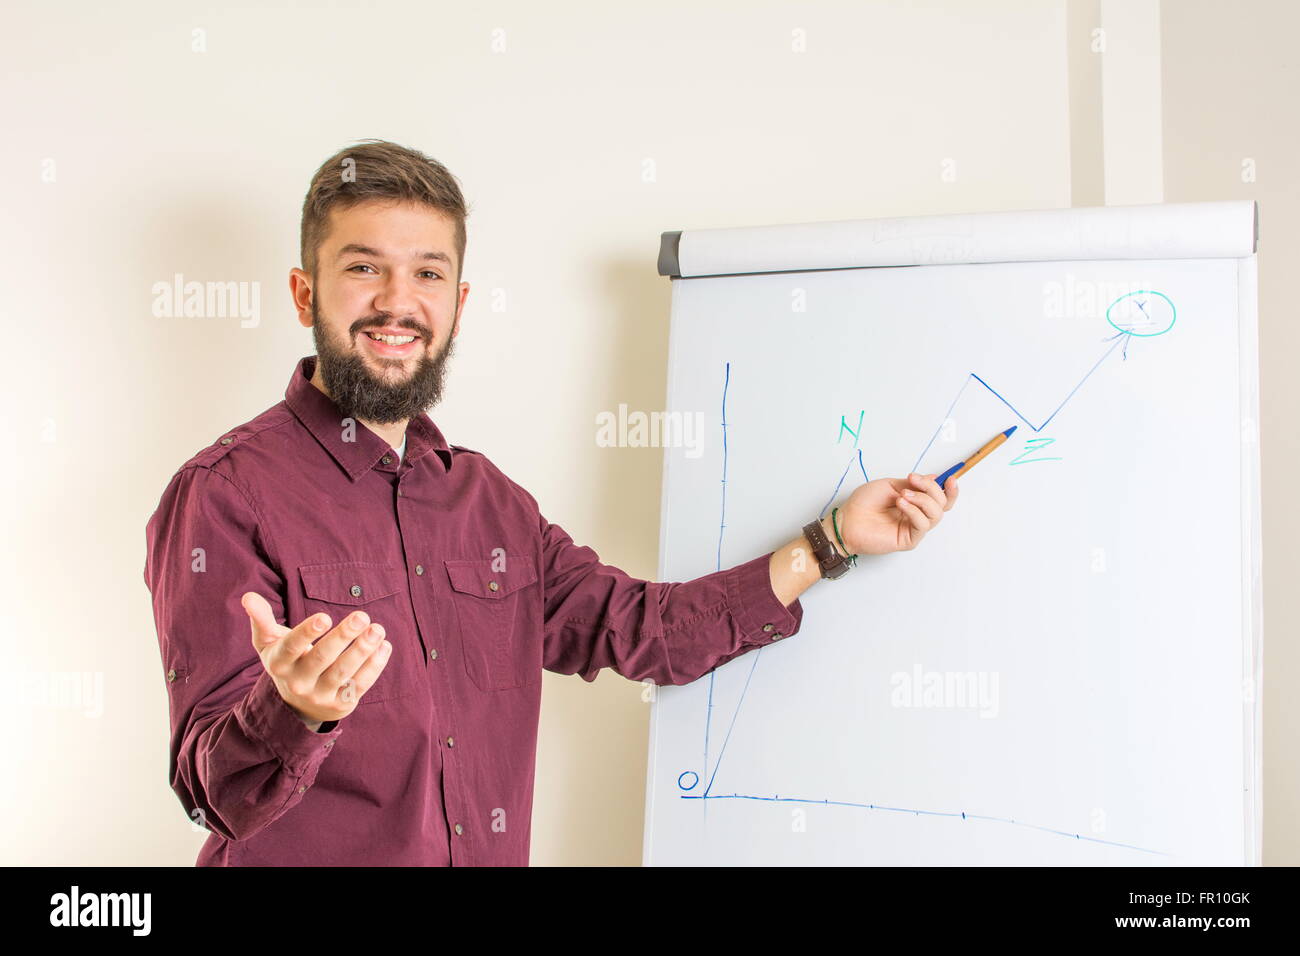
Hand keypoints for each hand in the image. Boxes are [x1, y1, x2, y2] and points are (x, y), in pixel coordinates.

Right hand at [242, 592, 392, 727]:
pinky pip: (360, 684)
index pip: (292, 647)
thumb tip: (248, 596)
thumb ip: (261, 619)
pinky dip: (374, 665)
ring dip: (363, 649)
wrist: (297, 705)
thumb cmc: (287, 661)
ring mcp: (320, 695)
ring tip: (378, 629)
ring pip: (344, 672)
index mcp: (280, 663)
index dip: (307, 632)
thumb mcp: (269, 643)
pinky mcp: (341, 704)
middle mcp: (299, 682)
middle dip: (342, 636)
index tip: (325, 616)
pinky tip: (384, 646)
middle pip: (322, 658)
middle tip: (362, 615)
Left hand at [833, 472, 958, 555]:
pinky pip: (922, 525)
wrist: (847, 520)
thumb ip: (913, 483)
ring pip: (936, 515)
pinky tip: (901, 504)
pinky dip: (914, 511)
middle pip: (942, 505)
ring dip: (922, 500)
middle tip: (913, 481)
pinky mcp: (909, 540)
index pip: (940, 498)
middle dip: (932, 489)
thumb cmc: (863, 503)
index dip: (949, 489)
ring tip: (903, 495)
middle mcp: (917, 515)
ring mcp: (913, 528)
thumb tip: (934, 477)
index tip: (949, 478)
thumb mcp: (890, 485)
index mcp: (914, 502)